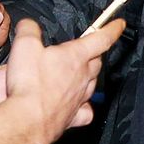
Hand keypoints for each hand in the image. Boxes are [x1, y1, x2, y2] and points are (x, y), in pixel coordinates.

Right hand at [5, 16, 123, 143]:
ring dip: (89, 77)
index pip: (101, 38)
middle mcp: (83, 77)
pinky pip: (86, 110)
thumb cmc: (29, 84)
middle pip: (97, 62)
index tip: (119, 24)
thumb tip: (29, 25)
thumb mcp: (24, 45)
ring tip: (79, 74)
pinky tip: (79, 104)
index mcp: (76, 56)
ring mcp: (81, 98)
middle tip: (85, 50)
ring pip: (93, 84)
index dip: (112, 29)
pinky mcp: (74, 117)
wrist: (27, 119)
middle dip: (94, 54)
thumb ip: (29, 30)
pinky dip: (85, 106)